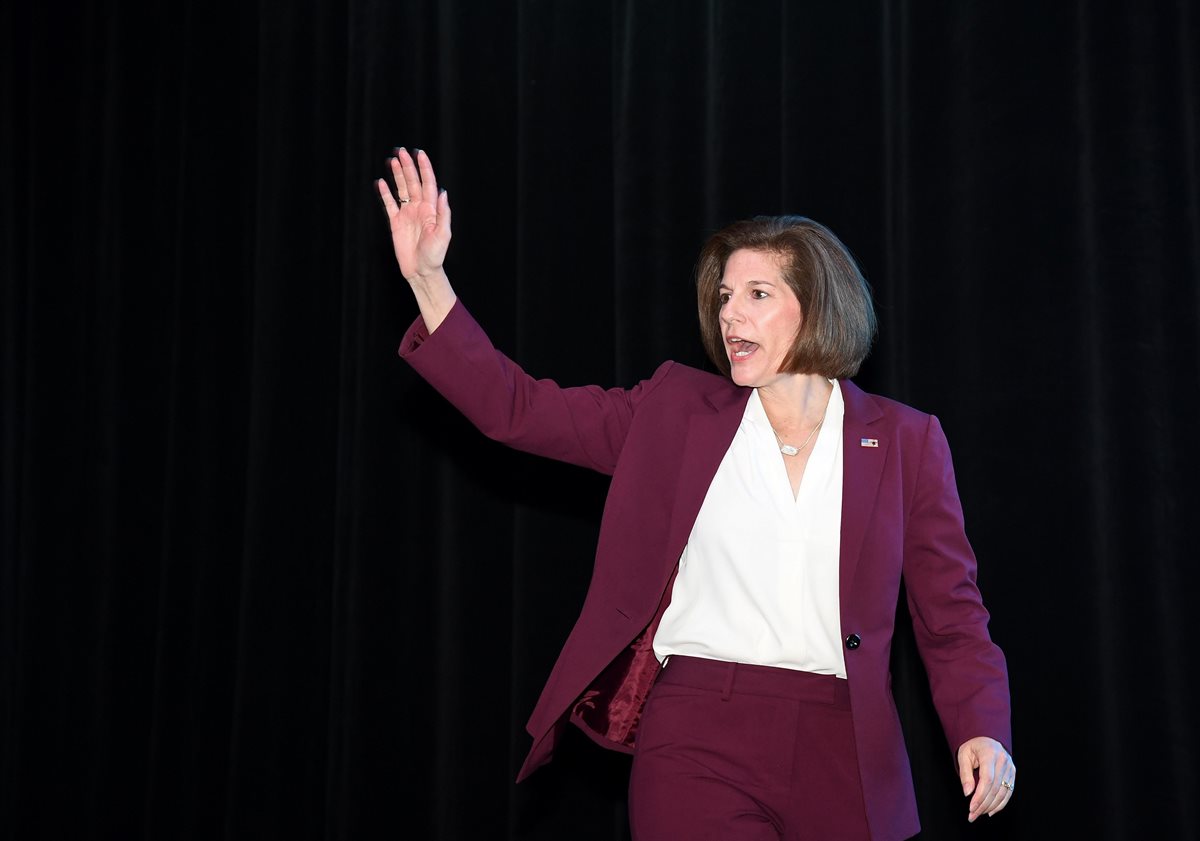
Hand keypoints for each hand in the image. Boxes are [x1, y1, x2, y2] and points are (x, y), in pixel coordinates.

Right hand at [377, 148, 451, 282]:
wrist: (421, 271)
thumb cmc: (435, 255)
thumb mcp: (443, 235)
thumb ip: (443, 213)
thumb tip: (443, 192)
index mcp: (432, 209)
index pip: (428, 183)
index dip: (424, 168)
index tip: (419, 154)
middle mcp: (420, 208)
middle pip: (413, 182)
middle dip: (408, 166)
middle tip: (401, 151)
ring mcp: (407, 214)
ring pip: (402, 189)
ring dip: (397, 175)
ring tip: (392, 160)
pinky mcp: (396, 222)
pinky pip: (390, 204)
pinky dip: (385, 193)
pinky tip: (381, 182)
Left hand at [957, 736, 1014, 821]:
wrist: (986, 738)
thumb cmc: (972, 746)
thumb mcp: (963, 755)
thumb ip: (965, 774)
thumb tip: (968, 793)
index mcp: (990, 754)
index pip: (987, 779)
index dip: (980, 795)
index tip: (971, 807)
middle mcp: (1003, 761)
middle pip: (995, 788)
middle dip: (983, 804)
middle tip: (972, 815)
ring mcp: (1010, 767)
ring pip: (1003, 792)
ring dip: (991, 806)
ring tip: (979, 813)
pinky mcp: (1013, 773)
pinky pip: (1008, 792)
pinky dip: (1000, 803)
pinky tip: (990, 810)